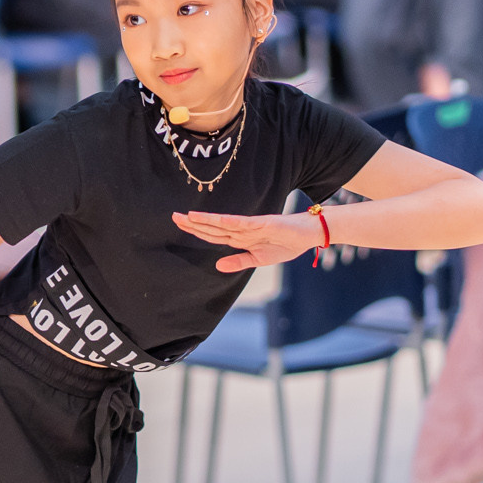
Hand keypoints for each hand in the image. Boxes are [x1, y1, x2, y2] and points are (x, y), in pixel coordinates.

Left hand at [172, 209, 318, 272]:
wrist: (309, 236)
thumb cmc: (286, 245)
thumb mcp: (259, 260)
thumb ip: (239, 262)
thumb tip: (217, 266)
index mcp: (240, 239)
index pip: (213, 234)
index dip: (196, 230)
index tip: (180, 225)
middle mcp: (242, 231)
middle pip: (213, 227)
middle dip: (193, 223)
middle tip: (173, 217)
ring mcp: (252, 226)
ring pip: (225, 224)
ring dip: (207, 220)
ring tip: (189, 216)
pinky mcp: (265, 223)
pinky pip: (245, 223)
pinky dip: (231, 222)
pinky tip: (217, 220)